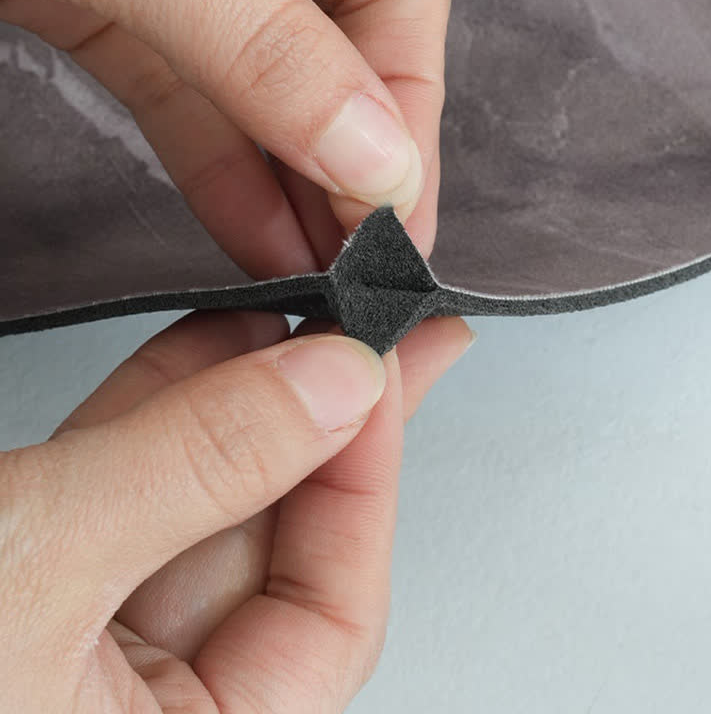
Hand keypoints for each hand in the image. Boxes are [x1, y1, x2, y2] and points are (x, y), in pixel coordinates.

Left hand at [0, 0, 451, 274]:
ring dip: (298, 181)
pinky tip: (258, 242)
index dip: (409, 98)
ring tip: (318, 271)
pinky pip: (192, 93)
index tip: (400, 207)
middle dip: (356, 155)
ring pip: (271, 79)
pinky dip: (226, 171)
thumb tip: (378, 161)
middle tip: (366, 258)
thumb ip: (258, 44)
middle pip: (343, 38)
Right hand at [0, 311, 472, 712]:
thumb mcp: (45, 565)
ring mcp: (98, 636)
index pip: (332, 616)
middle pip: (279, 541)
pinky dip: (173, 400)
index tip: (374, 370)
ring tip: (307, 312)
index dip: (365, 482)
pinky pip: (136, 478)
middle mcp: (151, 703)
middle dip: (328, 417)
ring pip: (208, 494)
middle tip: (388, 330)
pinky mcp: (48, 570)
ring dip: (253, 393)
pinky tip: (223, 339)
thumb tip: (336, 383)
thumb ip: (197, 469)